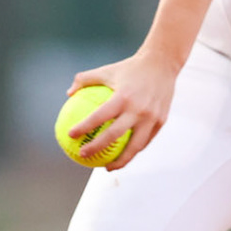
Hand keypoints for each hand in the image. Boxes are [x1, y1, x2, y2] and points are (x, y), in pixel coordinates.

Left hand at [68, 48, 179, 170]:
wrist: (163, 63)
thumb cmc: (131, 67)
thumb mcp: (107, 70)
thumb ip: (86, 79)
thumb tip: (68, 93)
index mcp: (123, 97)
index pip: (100, 116)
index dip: (84, 127)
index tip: (71, 135)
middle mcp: (138, 109)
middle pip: (115, 135)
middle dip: (97, 148)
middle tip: (84, 155)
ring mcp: (151, 117)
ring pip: (134, 146)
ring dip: (120, 160)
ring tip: (107, 167)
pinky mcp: (161, 121)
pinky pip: (145, 141)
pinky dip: (134, 150)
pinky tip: (124, 155)